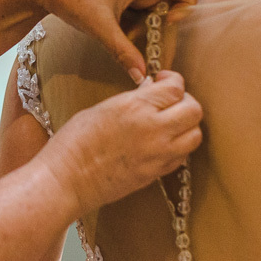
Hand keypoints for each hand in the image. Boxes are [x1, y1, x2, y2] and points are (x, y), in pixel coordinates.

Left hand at [28, 0, 198, 82]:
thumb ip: (124, 53)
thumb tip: (143, 77)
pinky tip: (117, 31)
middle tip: (147, 44)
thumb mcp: (100, 28)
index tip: (165, 25)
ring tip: (125, 36)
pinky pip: (141, 6)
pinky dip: (135, 21)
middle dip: (162, 25)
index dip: (186, 7)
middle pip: (173, 0)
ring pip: (155, 5)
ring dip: (146, 25)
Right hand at [38, 71, 202, 216]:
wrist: (66, 180)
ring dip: (187, 126)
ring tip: (169, 123)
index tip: (163, 81)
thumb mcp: (103, 108)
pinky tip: (161, 143)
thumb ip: (133, 99)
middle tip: (170, 101)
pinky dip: (178, 147)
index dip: (173, 80)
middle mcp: (153, 130)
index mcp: (136, 107)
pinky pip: (182, 157)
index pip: (176, 87)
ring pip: (195, 136)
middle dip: (186, 101)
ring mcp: (157, 155)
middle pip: (194, 110)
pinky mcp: (155, 174)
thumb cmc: (74, 141)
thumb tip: (152, 90)